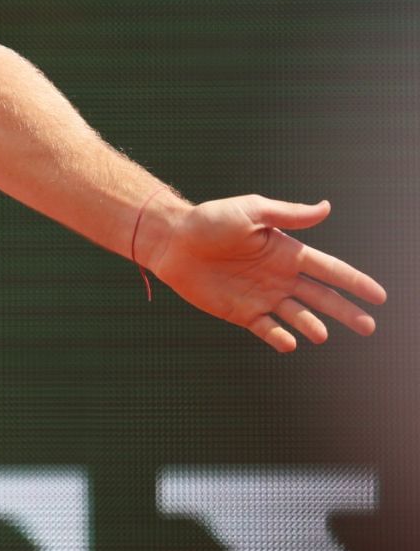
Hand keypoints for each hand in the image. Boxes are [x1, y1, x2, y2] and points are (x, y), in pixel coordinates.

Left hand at [147, 195, 387, 352]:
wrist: (172, 240)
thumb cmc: (209, 220)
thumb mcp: (251, 211)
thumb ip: (288, 214)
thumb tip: (327, 207)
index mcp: (287, 252)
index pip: (330, 270)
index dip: (355, 283)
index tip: (379, 297)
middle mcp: (280, 277)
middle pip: (321, 298)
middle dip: (345, 312)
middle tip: (369, 327)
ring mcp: (262, 297)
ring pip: (298, 316)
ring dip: (312, 326)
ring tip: (322, 334)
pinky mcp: (241, 312)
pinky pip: (267, 329)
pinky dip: (279, 338)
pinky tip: (288, 342)